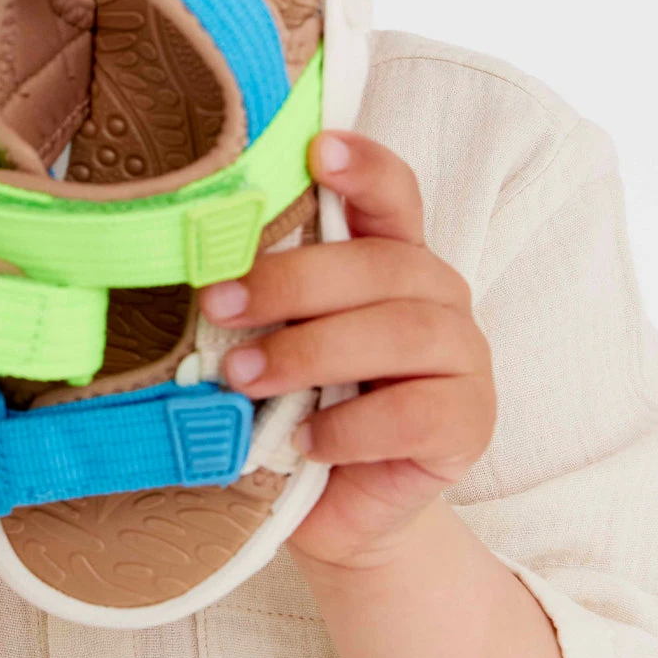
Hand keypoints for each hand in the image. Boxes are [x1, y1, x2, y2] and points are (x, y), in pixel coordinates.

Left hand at [199, 132, 495, 572]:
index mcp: (386, 261)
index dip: (362, 167)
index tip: (316, 149)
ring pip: (400, 332)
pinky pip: (414, 414)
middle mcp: (435, 297)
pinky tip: (303, 441)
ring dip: (309, 352)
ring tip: (242, 379)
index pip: (391, 196)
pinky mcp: (468, 424)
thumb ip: (254, 305)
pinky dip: (348, 428)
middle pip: (380, 263)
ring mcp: (462, 359)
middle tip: (217, 305)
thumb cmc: (292, 407)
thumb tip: (189, 276)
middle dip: (291, 281)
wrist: (331, 508)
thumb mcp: (268, 346)